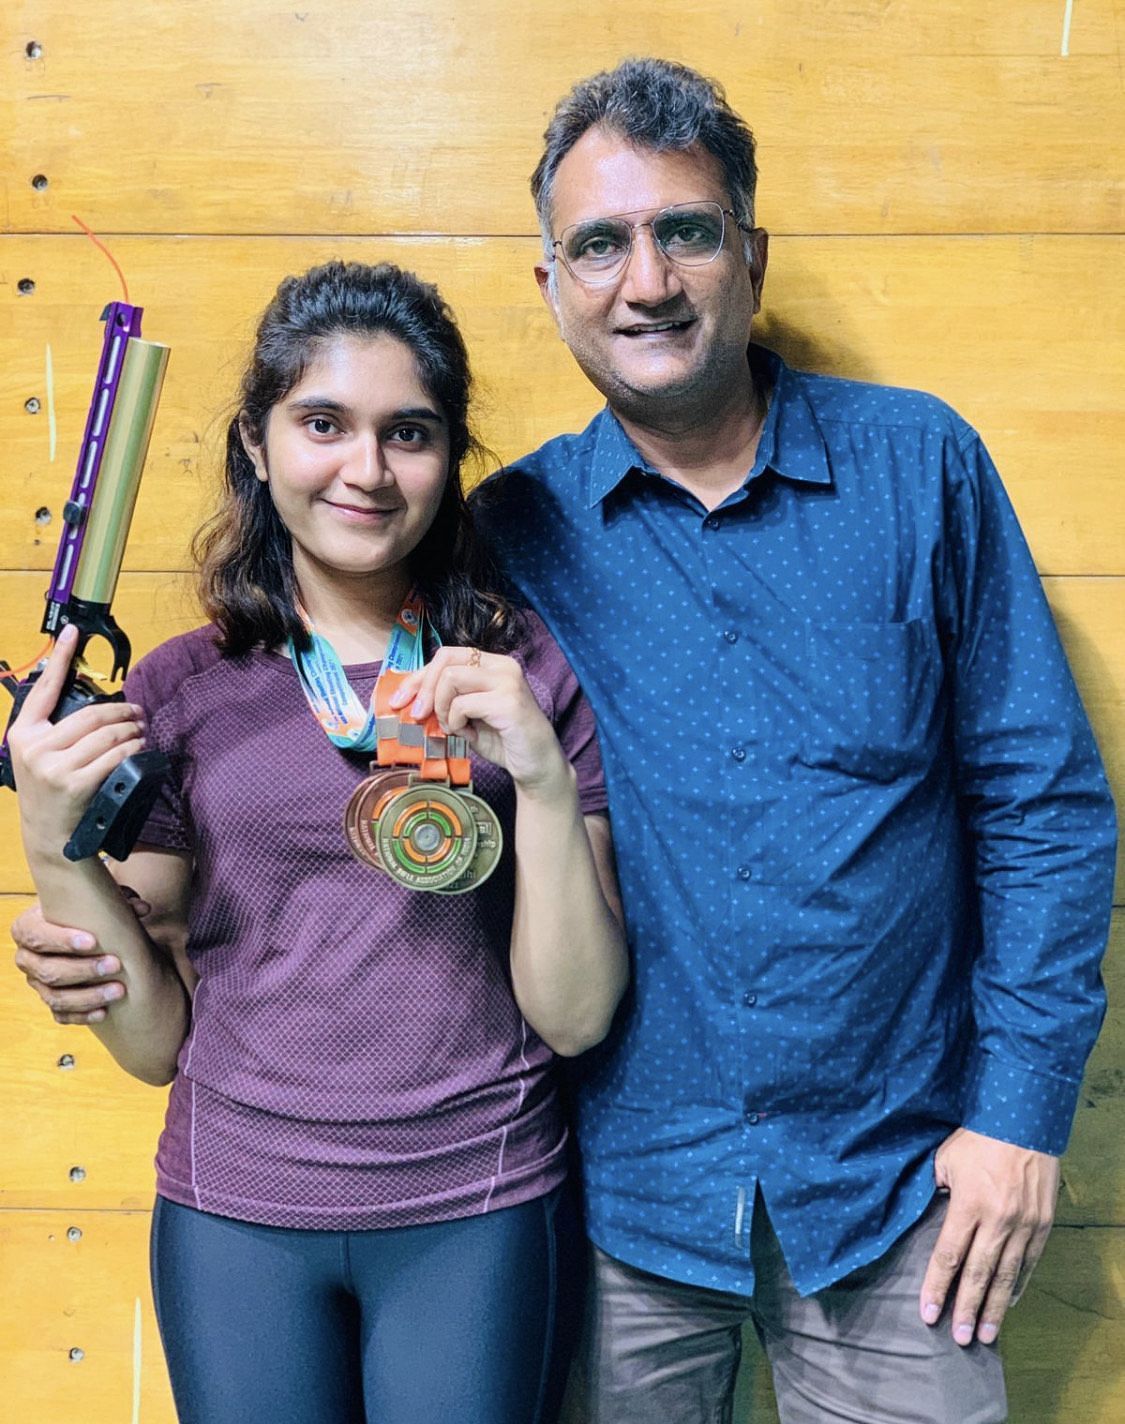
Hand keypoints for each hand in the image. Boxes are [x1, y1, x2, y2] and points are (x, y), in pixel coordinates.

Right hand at [7, 624, 145, 853]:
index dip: (60, 658)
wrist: (48, 834)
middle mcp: (34, 748)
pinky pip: (113, 757)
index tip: (72, 632)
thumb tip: (90, 697)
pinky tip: (139, 747)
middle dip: (121, 710)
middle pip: (90, 715)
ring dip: (132, 730)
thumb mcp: (39, 755)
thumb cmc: (49, 788)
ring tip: (142, 729)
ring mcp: (53, 767)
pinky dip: (132, 748)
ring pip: (106, 735)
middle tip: (138, 711)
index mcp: (23, 733)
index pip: (44, 688)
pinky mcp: (74, 784)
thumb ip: (55, 727)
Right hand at [11, 892, 148, 1023]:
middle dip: (83, 970)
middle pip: (48, 970)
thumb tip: (142, 908)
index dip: (61, 941)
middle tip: (115, 964)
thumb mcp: (97, 901)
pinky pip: (61, 1015)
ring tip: (119, 990)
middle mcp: (28, 958)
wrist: (79, 932)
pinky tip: (104, 1011)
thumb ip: (118, 900)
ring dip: (88, 996)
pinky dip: (82, 1015)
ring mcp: (37, 983)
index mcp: (28, 928)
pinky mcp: (50, 1001)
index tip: (92, 941)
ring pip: (55, 997)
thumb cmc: (85, 912)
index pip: (35, 936)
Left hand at [390, 648, 569, 796]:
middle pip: (445, 659)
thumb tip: (409, 698)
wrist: (536, 766)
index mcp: (493, 664)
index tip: (399, 700)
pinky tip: (465, 733)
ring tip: (451, 726)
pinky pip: (463, 704)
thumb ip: (446, 701)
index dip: (418, 677)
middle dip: (423, 688)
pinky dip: (454, 721)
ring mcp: (508, 681)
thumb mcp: (467, 716)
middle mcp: (503, 665)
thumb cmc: (503, 741)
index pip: (447, 656)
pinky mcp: (508, 702)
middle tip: (416, 715)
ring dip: (441, 707)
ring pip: (451, 678)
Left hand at [920, 1127, 1058, 1344]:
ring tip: (983, 1334)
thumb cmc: (978, 1138)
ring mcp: (1023, 1226)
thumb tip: (927, 1214)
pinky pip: (1029, 1262)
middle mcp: (997, 1221)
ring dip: (992, 1307)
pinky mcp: (1042, 1224)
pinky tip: (1006, 1302)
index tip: (928, 1314)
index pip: (948, 1256)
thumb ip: (936, 1191)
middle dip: (965, 1308)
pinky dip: (1017, 1285)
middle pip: (977, 1274)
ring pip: (1006, 1276)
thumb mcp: (945, 1159)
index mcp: (968, 1205)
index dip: (936, 1287)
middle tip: (958, 1338)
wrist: (1025, 1122)